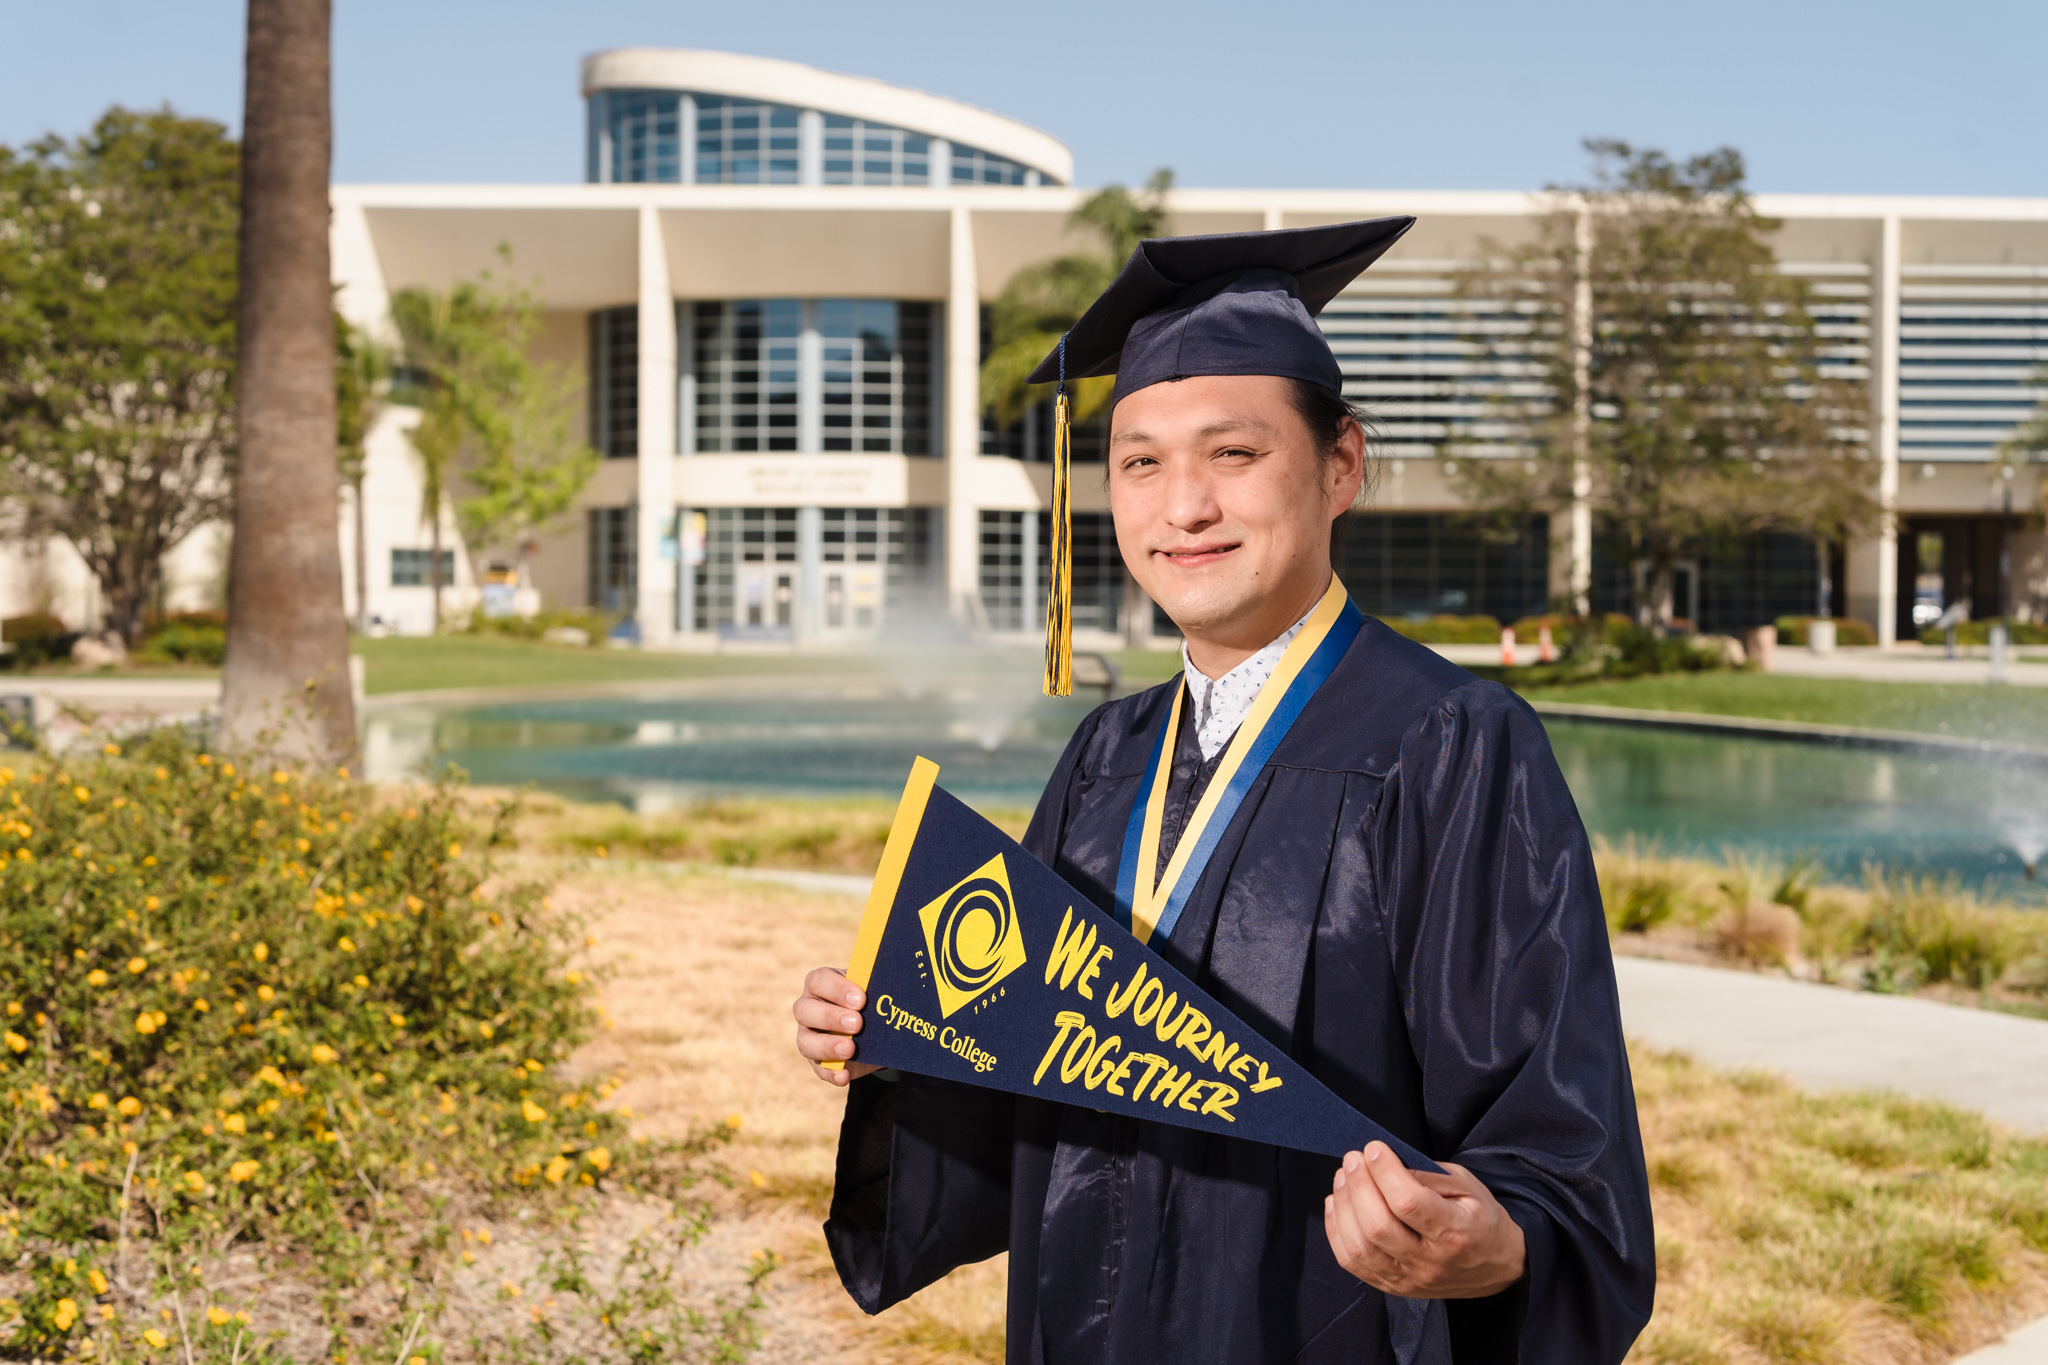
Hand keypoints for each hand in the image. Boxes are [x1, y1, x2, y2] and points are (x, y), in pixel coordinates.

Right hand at [794, 966, 878, 1085]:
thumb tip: (889, 992)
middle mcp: (808, 1008)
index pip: (819, 981)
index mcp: (820, 984)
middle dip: (831, 1017)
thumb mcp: (870, 992)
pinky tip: (844, 1075)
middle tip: (857, 1023)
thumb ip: (874, 990)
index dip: (837, 989)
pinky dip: (832, 1073)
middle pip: (805, 1010)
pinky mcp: (817, 1060)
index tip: (860, 999)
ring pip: (805, 1042)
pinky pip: (819, 1068)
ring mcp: (808, 1035)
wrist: (875, 1030)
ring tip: (849, 1049)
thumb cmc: (868, 1002)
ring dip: (828, 1046)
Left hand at [1324, 1142, 1526, 1298]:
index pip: (1410, 1203)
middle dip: (1358, 1185)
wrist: (1496, 1268)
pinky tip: (1337, 1204)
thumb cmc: (1480, 1220)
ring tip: (1343, 1177)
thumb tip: (1385, 1161)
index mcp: (1456, 1233)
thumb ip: (1428, 1174)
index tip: (1375, 1148)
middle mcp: (1431, 1262)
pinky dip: (1336, 1231)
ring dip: (1344, 1206)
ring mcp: (1409, 1279)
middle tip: (1353, 1158)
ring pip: (1360, 1248)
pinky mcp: (1392, 1286)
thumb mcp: (1467, 1186)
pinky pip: (1352, 1263)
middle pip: (1379, 1226)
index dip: (1385, 1172)